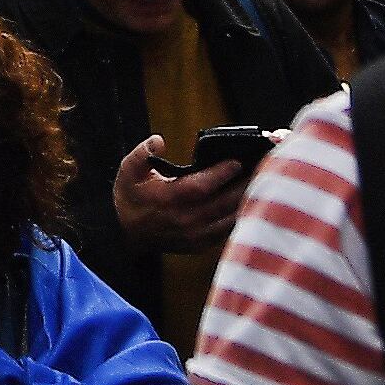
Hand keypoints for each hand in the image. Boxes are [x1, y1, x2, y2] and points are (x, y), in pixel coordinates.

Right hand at [111, 135, 256, 253]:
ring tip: (260, 183)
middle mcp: (184, 220)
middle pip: (223, 203)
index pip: (202, 186)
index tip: (237, 161)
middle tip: (259, 167)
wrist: (125, 233)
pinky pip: (227, 231)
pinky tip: (249, 202)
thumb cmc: (129, 197)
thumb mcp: (128, 170)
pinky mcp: (200, 245)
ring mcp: (194, 236)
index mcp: (168, 199)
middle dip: (243, 184)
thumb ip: (142, 153)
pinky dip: (239, 216)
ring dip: (245, 201)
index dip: (221, 173)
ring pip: (229, 218)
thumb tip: (159, 140)